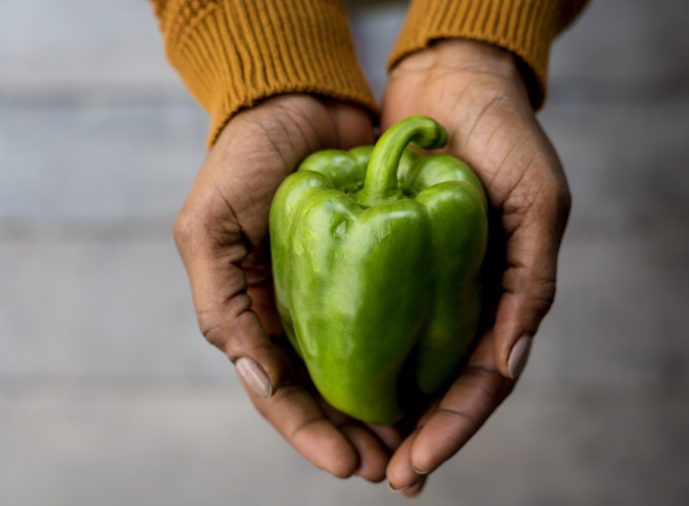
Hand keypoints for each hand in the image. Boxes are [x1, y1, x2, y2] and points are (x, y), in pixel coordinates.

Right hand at [173, 95, 401, 481]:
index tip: (348, 465)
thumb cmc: (242, 162)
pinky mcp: (384, 268)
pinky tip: (437, 385)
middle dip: (358, 437)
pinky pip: (400, 320)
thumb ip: (221, 305)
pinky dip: (414, 358)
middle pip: (330, 394)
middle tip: (394, 470)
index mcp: (256, 317)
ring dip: (390, 412)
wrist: (298, 104)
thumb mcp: (208, 230)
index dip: (311, 434)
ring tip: (419, 446)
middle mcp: (302, 315)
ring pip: (369, 368)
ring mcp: (343, 294)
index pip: (281, 393)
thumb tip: (259, 378)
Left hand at [381, 40, 570, 495]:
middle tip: (381, 475)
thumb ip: (531, 281)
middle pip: (441, 387)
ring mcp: (428, 285)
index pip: (481, 381)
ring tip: (354, 451)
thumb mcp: (537, 200)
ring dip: (383, 412)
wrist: (453, 82)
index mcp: (508, 298)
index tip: (416, 464)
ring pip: (405, 364)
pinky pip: (372, 317)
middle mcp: (466, 301)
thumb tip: (508, 361)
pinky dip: (357, 356)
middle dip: (415, 436)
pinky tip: (334, 385)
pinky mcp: (390, 262)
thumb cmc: (505, 136)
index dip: (452, 428)